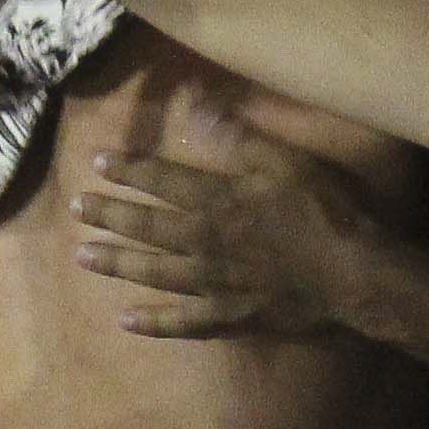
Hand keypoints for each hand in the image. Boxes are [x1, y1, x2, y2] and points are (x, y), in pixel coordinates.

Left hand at [69, 106, 409, 338]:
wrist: (352, 274)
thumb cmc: (323, 211)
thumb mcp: (284, 159)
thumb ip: (237, 135)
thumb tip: (194, 104)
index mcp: (219, 200)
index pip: (164, 181)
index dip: (130, 170)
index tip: (98, 162)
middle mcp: (205, 242)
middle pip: (149, 227)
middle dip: (110, 215)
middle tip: (76, 208)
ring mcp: (214, 284)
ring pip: (155, 272)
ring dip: (118, 264)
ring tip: (82, 257)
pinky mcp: (230, 318)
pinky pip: (184, 323)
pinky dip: (154, 323)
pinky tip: (125, 321)